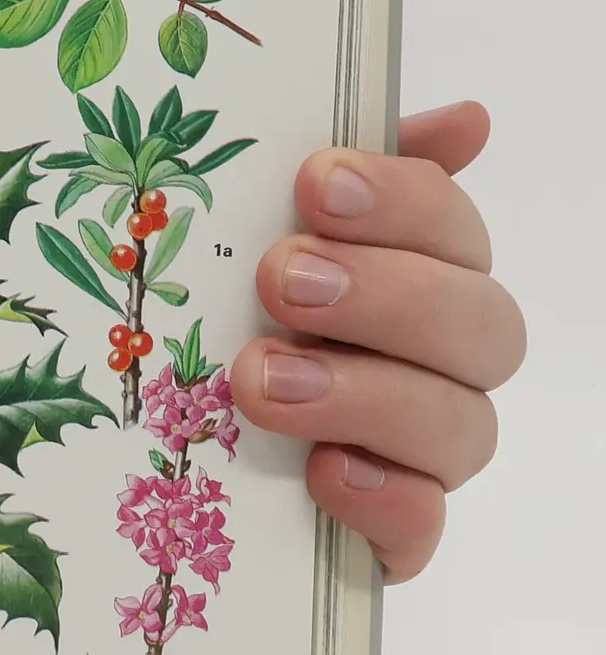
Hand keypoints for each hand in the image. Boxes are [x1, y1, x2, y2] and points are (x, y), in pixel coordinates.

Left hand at [232, 103, 524, 582]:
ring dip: (363, 394)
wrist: (174, 461)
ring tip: (261, 379)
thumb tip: (469, 120)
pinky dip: (383, 499)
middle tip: (283, 281)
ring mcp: (421, 454)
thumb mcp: (259, 229)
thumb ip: (352, 170)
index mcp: (422, 274)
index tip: (316, 182)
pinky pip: (419, 528)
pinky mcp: (388, 534)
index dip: (402, 198)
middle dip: (385, 296)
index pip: (453, 226)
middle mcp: (441, 364)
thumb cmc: (233, 316)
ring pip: (459, 426)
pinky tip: (323, 471)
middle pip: (480, 325)